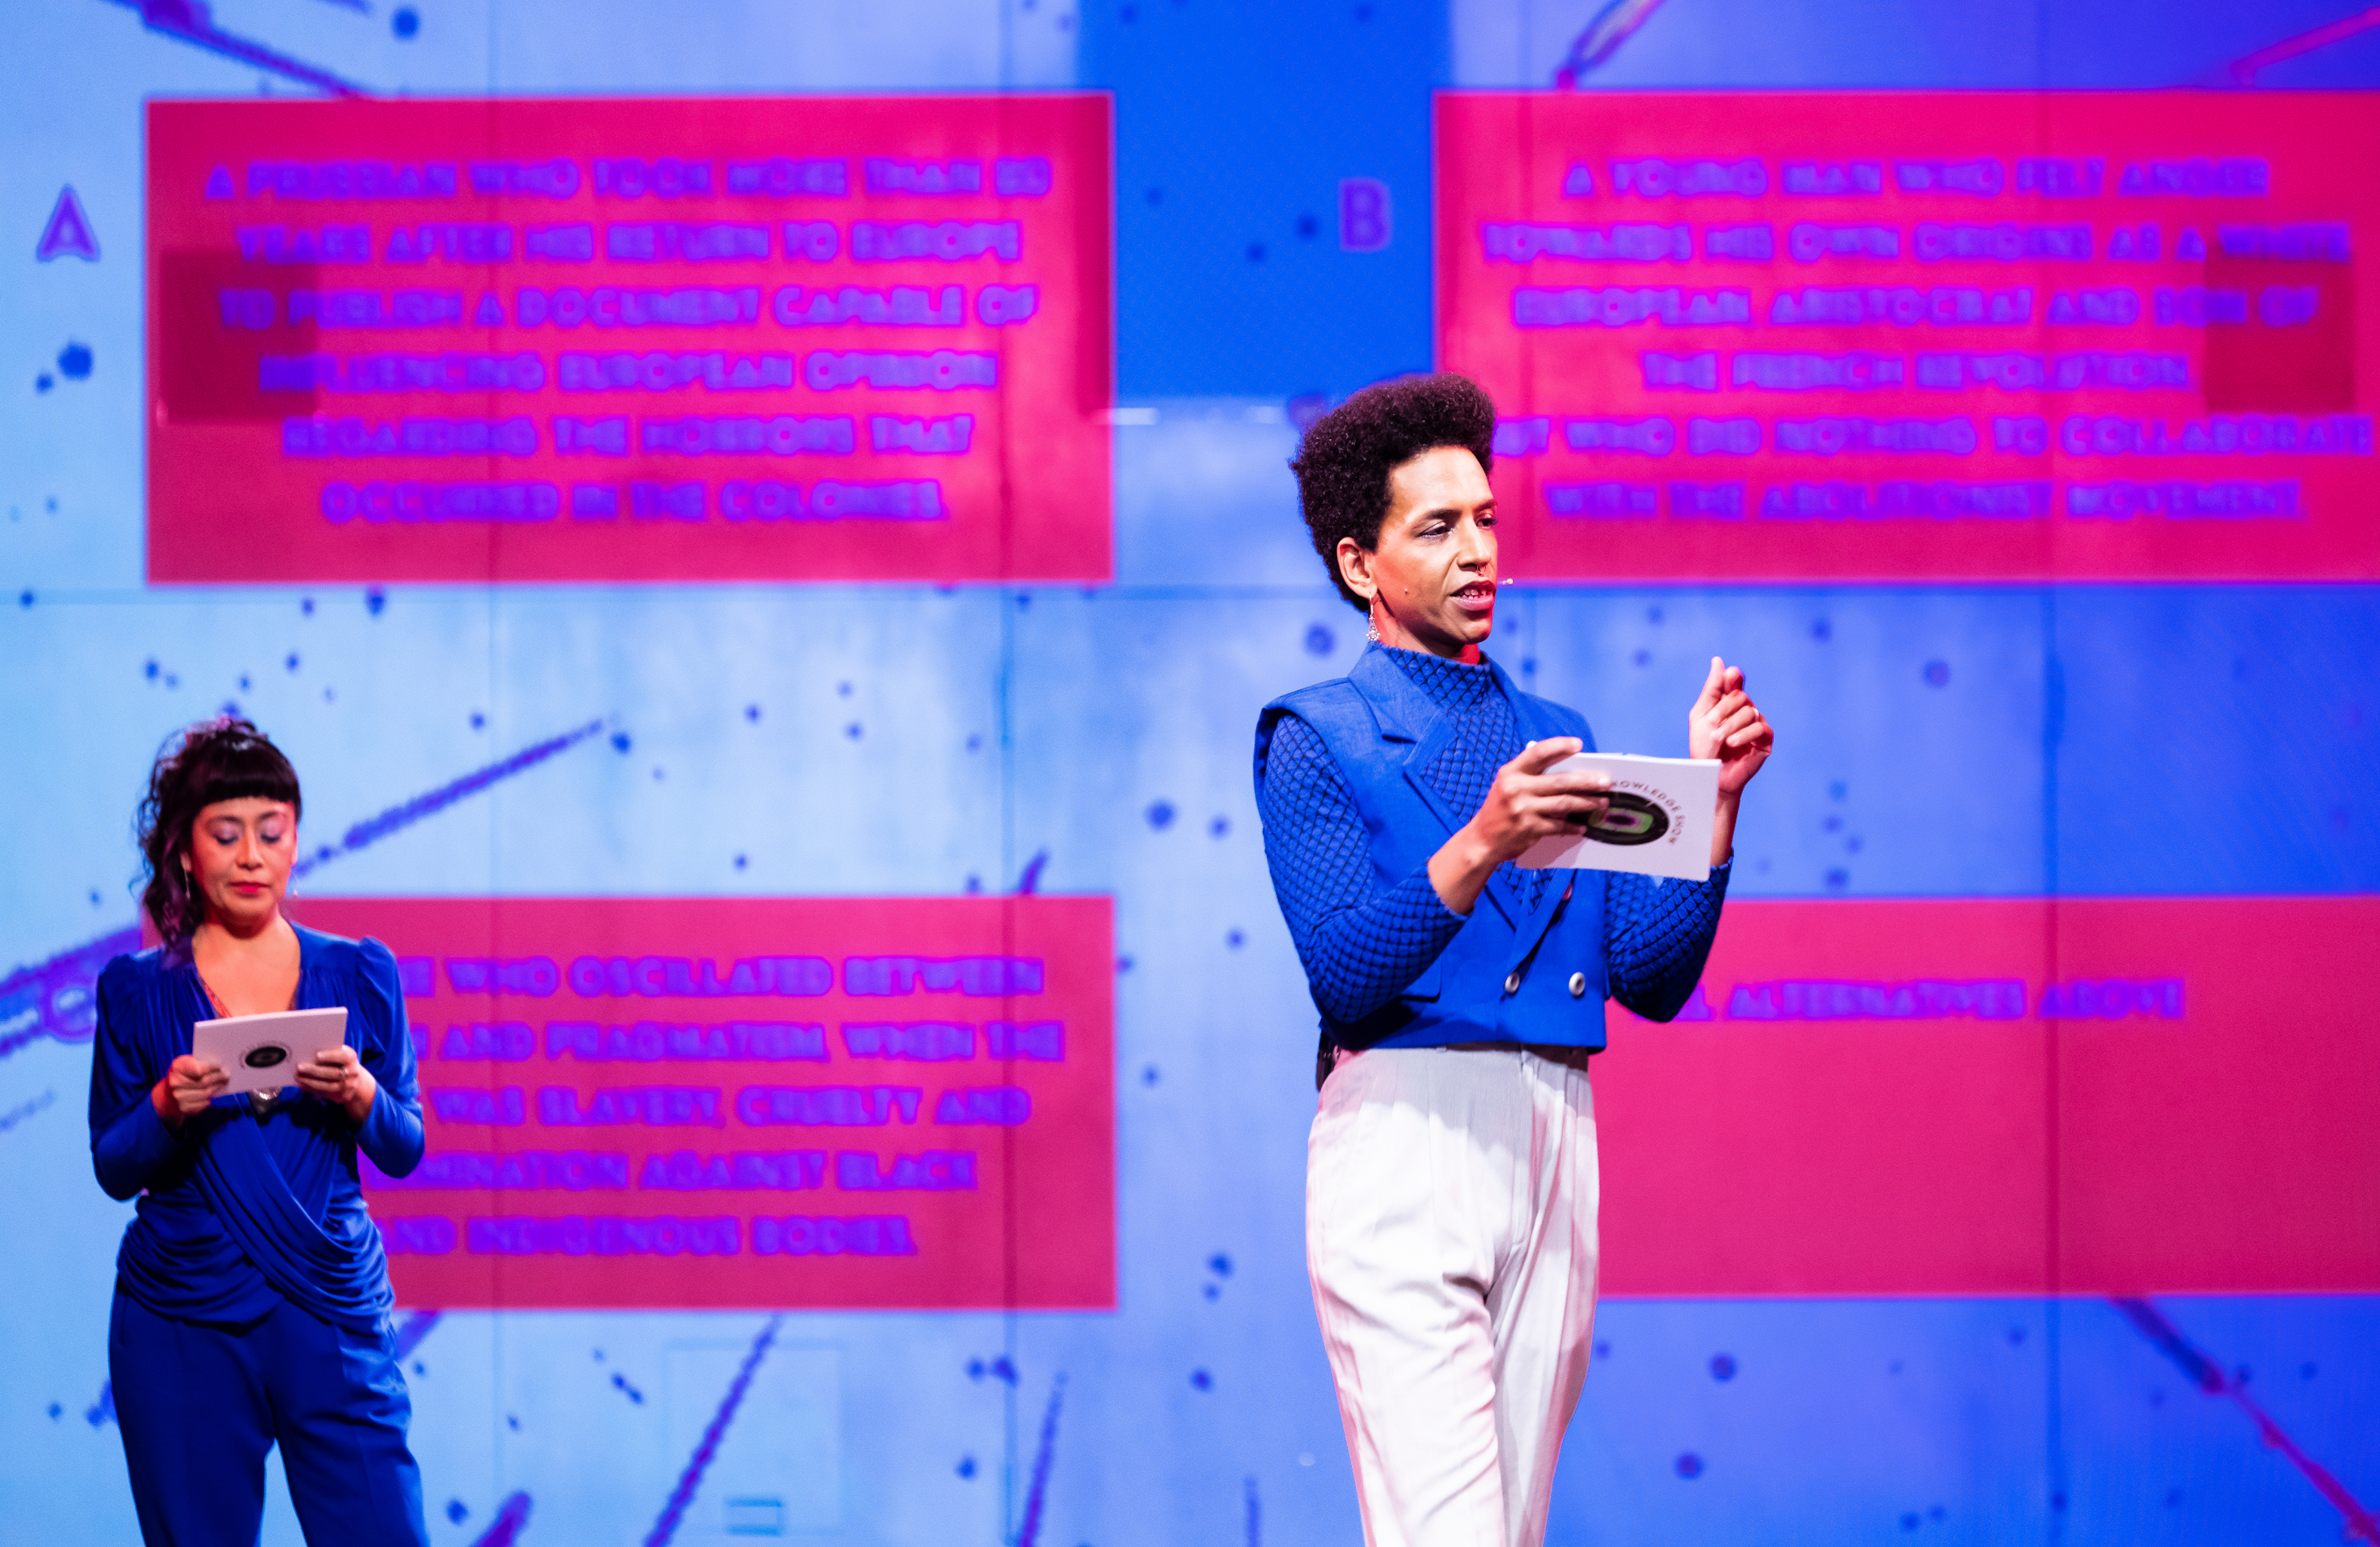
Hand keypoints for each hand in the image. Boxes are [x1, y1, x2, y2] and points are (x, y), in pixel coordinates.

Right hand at [152, 1055, 228, 1128]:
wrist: (171, 1089)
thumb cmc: (185, 1072)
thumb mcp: (189, 1061)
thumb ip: (201, 1062)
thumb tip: (219, 1067)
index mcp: (177, 1068)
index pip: (199, 1069)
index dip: (212, 1068)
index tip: (220, 1067)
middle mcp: (175, 1083)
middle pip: (204, 1082)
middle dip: (218, 1078)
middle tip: (226, 1075)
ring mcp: (178, 1096)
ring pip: (205, 1093)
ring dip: (215, 1088)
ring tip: (220, 1084)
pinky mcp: (184, 1107)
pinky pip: (203, 1103)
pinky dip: (209, 1099)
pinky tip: (211, 1093)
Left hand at [297, 1044, 377, 1123]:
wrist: (355, 1079)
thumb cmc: (339, 1062)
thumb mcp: (337, 1054)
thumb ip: (326, 1054)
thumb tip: (306, 1054)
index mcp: (351, 1058)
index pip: (343, 1057)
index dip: (331, 1056)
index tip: (317, 1055)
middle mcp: (353, 1072)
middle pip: (334, 1073)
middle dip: (315, 1070)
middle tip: (300, 1067)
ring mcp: (349, 1086)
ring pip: (330, 1086)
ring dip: (312, 1082)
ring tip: (298, 1077)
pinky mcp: (343, 1096)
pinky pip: (326, 1094)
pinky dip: (313, 1089)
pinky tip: (303, 1085)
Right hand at [1428, 738, 1611, 915]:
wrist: (1482, 840)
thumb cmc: (1501, 808)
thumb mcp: (1507, 784)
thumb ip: (1531, 775)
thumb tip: (1569, 771)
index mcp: (1511, 772)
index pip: (1538, 753)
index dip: (1559, 747)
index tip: (1578, 744)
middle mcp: (1516, 788)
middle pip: (1560, 781)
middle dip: (1586, 782)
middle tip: (1605, 783)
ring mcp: (1523, 809)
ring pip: (1564, 804)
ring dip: (1587, 804)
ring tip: (1602, 803)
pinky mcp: (1530, 829)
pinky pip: (1559, 825)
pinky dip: (1573, 826)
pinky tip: (1583, 826)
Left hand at [1689, 656, 1772, 865]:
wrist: (1712, 776)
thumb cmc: (1704, 748)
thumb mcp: (1701, 716)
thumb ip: (1712, 690)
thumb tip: (1719, 660)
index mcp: (1729, 702)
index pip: (1734, 680)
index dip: (1732, 678)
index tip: (1730, 677)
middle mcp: (1745, 709)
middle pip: (1740, 697)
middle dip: (1723, 712)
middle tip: (1714, 729)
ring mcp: (1757, 724)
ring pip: (1749, 712)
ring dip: (1731, 727)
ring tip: (1722, 741)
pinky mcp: (1766, 740)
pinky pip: (1759, 727)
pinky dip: (1744, 735)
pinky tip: (1733, 744)